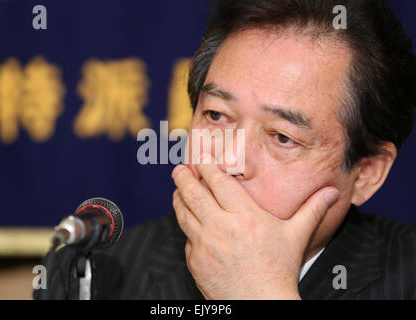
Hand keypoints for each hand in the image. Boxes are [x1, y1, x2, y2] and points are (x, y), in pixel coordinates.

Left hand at [171, 161, 338, 299]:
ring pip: (183, 213)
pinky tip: (189, 222)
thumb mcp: (296, 237)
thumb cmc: (279, 271)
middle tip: (179, 169)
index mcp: (245, 216)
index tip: (200, 157)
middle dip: (183, 177)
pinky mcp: (195, 260)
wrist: (261, 304)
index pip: (218, 181)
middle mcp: (221, 227)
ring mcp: (205, 244)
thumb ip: (312, 210)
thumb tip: (332, 193)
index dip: (206, 165)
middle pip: (194, 193)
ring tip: (178, 190)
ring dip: (178, 198)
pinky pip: (186, 238)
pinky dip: (186, 227)